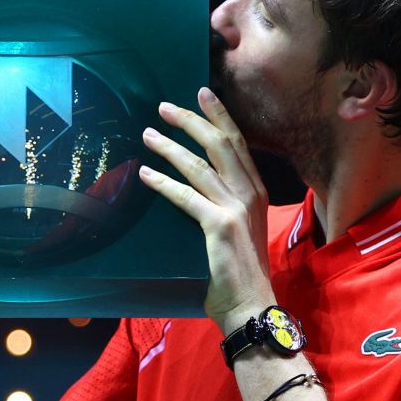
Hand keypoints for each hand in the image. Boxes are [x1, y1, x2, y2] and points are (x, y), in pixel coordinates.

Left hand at [138, 87, 276, 328]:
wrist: (250, 305)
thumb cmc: (238, 274)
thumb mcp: (237, 229)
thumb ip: (222, 206)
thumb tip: (192, 189)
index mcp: (256, 191)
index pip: (238, 143)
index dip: (219, 116)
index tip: (202, 94)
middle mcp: (250, 193)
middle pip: (220, 143)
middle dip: (192, 120)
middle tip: (165, 107)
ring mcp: (236, 208)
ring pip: (199, 165)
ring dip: (170, 146)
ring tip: (148, 134)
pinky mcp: (219, 224)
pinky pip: (185, 195)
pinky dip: (163, 182)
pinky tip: (145, 173)